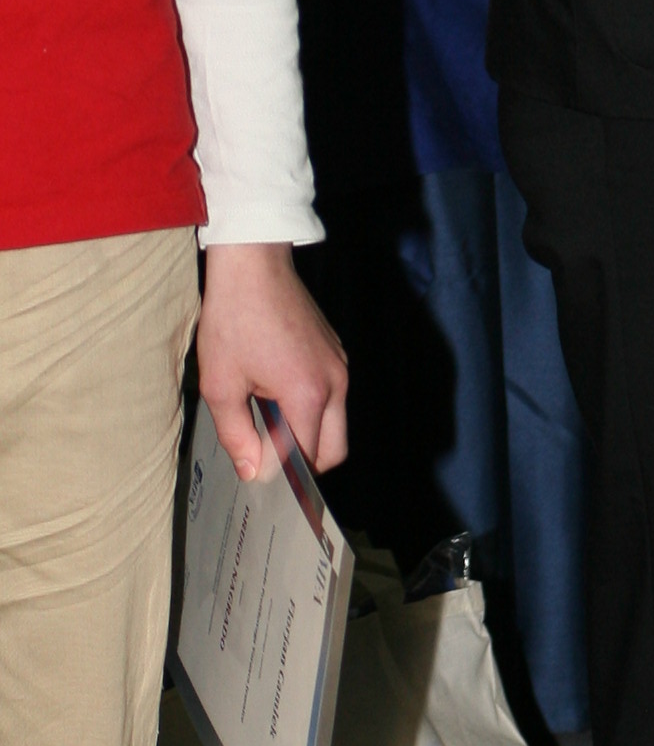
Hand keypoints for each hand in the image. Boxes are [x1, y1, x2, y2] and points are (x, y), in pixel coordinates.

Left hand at [197, 243, 349, 481]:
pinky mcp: (336, 353)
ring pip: (336, 425)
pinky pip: (332, 398)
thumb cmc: (234, 320)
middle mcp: (335, 383)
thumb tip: (250, 471)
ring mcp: (340, 366)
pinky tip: (275, 398)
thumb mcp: (221, 384)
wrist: (254, 265)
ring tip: (267, 426)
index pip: (306, 458)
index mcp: (308, 395)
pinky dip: (311, 412)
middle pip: (334, 450)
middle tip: (267, 462)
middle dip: (305, 466)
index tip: (256, 479)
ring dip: (308, 436)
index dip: (281, 476)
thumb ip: (236, 435)